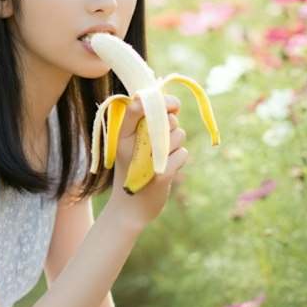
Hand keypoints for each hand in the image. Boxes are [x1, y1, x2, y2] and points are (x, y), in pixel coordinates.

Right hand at [105, 96, 186, 225]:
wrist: (129, 208)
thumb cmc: (134, 171)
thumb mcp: (134, 144)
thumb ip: (150, 123)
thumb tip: (172, 104)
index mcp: (123, 134)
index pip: (139, 105)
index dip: (161, 99)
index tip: (171, 106)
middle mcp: (132, 144)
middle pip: (168, 119)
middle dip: (172, 127)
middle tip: (161, 142)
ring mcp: (147, 160)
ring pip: (178, 135)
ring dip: (176, 145)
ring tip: (161, 158)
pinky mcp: (162, 175)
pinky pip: (183, 153)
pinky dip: (179, 160)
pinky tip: (166, 170)